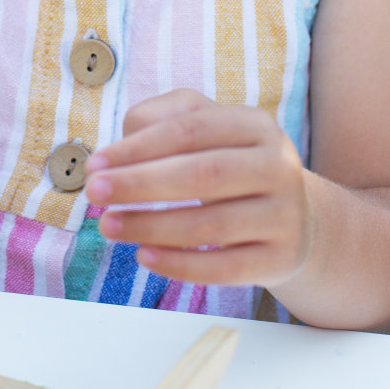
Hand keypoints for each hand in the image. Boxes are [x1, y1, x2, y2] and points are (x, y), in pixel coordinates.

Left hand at [84, 89, 311, 287]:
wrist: (295, 219)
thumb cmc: (229, 164)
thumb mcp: (204, 129)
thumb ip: (161, 120)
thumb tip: (120, 147)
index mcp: (256, 124)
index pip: (190, 130)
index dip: (138, 147)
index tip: (95, 164)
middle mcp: (278, 166)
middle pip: (202, 174)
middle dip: (140, 184)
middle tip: (94, 193)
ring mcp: (284, 215)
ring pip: (211, 225)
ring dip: (151, 226)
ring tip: (108, 226)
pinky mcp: (280, 259)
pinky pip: (225, 268)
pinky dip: (180, 265)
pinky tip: (144, 256)